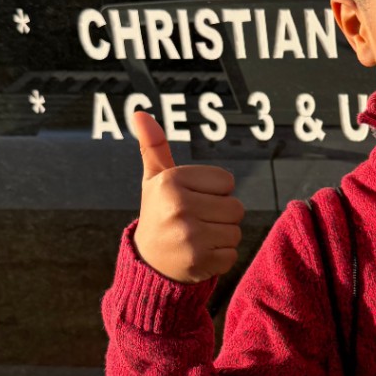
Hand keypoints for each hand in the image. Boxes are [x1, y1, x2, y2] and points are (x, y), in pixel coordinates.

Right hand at [132, 110, 244, 282]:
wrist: (148, 262)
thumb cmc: (159, 213)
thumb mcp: (155, 180)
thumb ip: (154, 146)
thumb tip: (139, 112)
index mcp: (171, 181)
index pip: (227, 182)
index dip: (214, 192)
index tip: (192, 200)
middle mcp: (179, 206)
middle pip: (236, 207)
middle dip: (220, 216)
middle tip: (195, 222)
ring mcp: (189, 236)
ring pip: (235, 231)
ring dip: (222, 237)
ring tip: (197, 237)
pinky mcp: (200, 261)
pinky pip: (232, 254)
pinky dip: (220, 257)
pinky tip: (199, 255)